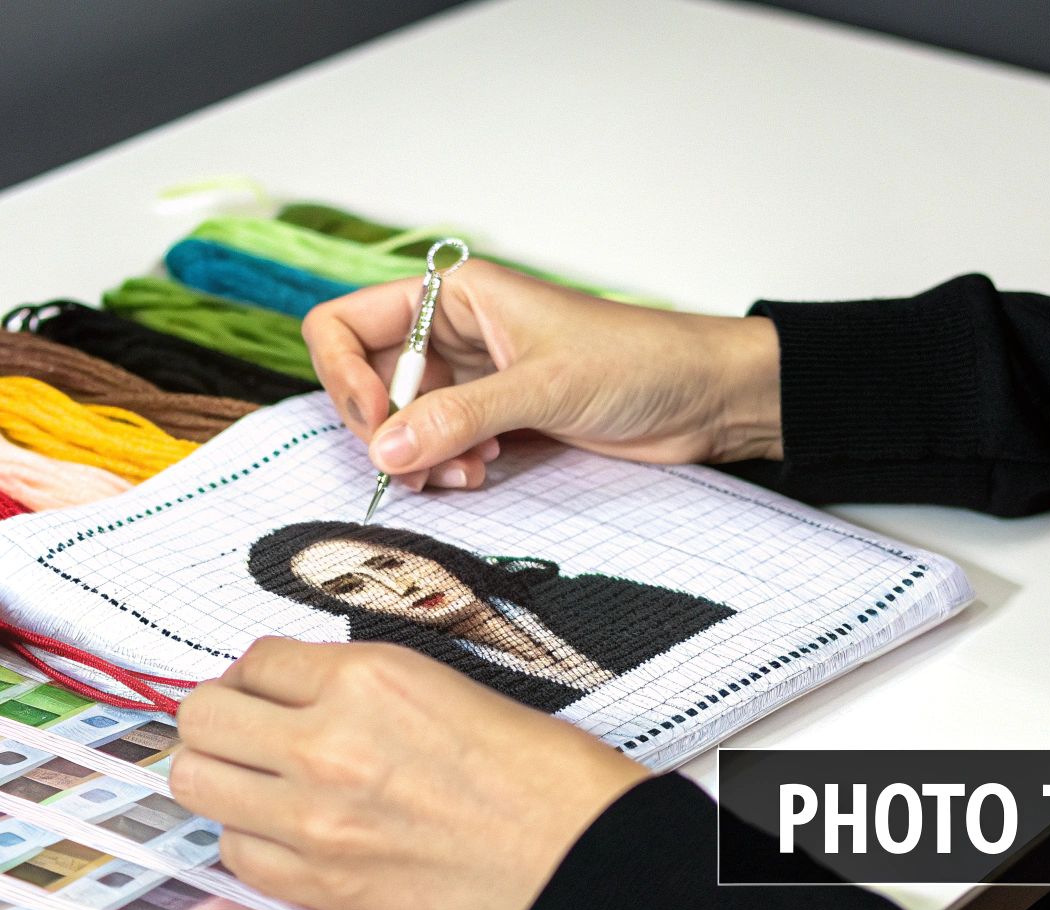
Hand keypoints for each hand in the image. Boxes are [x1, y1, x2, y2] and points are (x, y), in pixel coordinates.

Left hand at [170, 636, 649, 909]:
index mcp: (366, 678)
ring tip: (263, 780)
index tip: (276, 692)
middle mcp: (327, 743)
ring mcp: (316, 821)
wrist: (580, 857)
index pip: (255, 660)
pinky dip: (252, 838)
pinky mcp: (323, 885)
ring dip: (224, 775)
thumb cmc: (539, 772)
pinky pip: (236, 853)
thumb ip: (359, 686)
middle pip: (202, 716)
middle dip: (223, 716)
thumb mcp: (444, 686)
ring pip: (197, 782)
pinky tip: (290, 831)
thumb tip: (297, 694)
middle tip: (253, 729)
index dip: (262, 676)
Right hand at [304, 260, 782, 490]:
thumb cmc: (639, 359)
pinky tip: (483, 473)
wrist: (704, 396)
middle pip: (368, 382)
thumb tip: (386, 450)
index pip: (347, 324)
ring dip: (417, 457)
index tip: (377, 423)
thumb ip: (461, 417)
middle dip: (386, 431)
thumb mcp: (545, 386)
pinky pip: (439, 446)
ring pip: (402, 423)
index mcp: (453, 296)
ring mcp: (473, 378)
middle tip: (419, 466)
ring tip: (465, 473)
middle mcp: (454, 333)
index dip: (345, 376)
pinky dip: (446, 467)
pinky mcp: (496, 418)